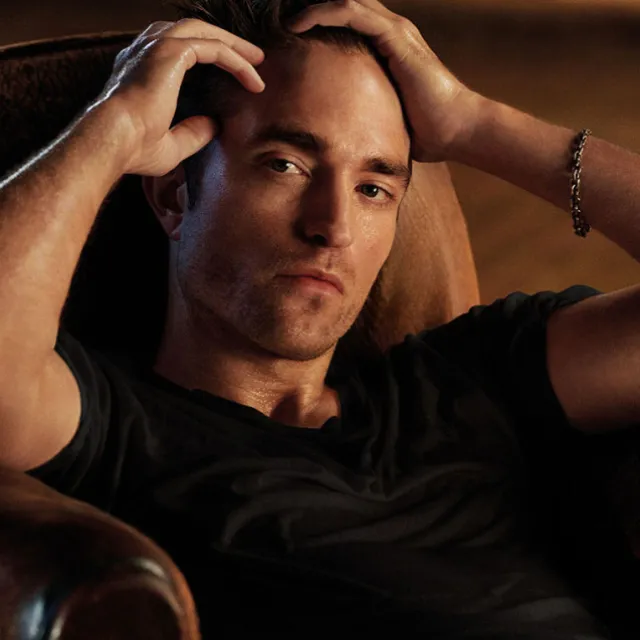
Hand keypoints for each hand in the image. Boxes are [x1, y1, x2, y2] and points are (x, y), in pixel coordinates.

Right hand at [94, 18, 265, 175]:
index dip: (207, 56)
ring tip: (258, 62)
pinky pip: (214, 48)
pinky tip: (253, 78)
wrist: (116, 139)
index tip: (232, 75)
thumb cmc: (135, 148)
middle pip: (193, 32)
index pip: (177, 49)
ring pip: (205, 34)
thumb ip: (192, 133)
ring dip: (235, 46)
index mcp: (139, 68)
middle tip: (253, 58)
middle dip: (226, 42)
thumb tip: (214, 125)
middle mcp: (145, 50)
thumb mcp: (171, 145)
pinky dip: (236, 60)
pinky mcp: (171, 51)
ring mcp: (156, 46)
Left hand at [287, 0, 478, 162]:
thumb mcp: (383, 115)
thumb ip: (363, 112)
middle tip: (273, 16)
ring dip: (309, 6)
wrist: (456, 129)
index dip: (314, 21)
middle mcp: (389, 30)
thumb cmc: (424, 129)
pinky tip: (298, 24)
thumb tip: (336, 136)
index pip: (344, 19)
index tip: (283, 36)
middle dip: (307, 6)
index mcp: (384, 46)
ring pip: (343, 0)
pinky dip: (323, 13)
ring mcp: (393, 30)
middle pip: (341, 3)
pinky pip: (352, 13)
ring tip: (280, 17)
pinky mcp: (395, 37)